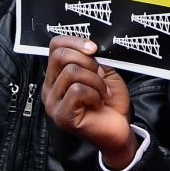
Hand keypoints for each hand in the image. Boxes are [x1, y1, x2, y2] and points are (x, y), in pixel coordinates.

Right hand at [42, 37, 137, 168]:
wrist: (119, 129)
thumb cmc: (111, 102)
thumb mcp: (105, 72)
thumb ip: (94, 58)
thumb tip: (90, 45)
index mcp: (57, 76)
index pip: (55, 46)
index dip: (76, 41)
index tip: (94, 49)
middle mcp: (49, 89)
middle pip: (60, 56)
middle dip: (88, 61)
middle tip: (101, 75)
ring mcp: (52, 104)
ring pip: (72, 72)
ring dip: (96, 80)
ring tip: (102, 93)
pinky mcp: (61, 116)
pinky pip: (77, 91)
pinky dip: (94, 93)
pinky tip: (98, 103)